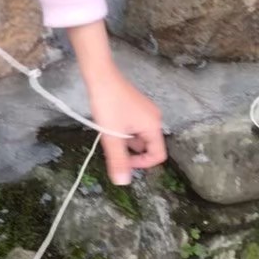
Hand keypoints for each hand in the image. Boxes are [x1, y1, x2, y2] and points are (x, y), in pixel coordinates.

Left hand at [87, 69, 167, 186]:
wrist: (101, 75)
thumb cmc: (108, 104)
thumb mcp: (111, 136)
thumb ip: (118, 160)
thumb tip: (123, 182)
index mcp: (153, 126)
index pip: (158, 155)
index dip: (142, 164)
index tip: (123, 161)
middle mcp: (154, 119)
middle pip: (149, 146)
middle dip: (131, 151)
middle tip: (114, 147)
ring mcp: (146, 111)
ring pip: (140, 136)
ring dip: (126, 141)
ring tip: (110, 134)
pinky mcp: (136, 107)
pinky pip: (135, 126)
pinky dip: (124, 131)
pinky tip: (110, 125)